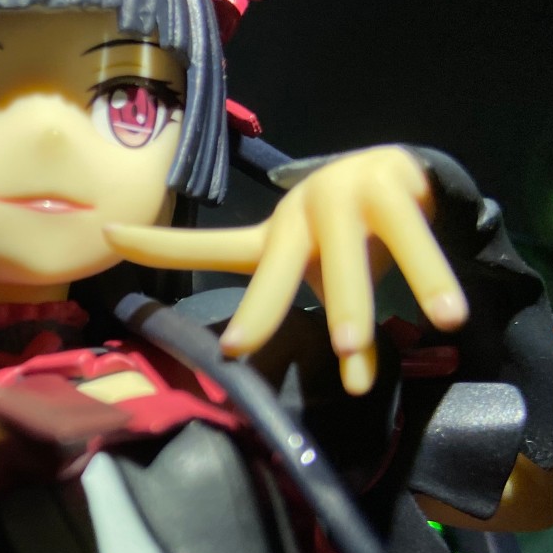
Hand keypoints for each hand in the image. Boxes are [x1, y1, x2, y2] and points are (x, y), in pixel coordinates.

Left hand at [104, 146, 467, 393]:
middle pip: (274, 269)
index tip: (107, 235)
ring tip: (352, 352)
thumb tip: (323, 381)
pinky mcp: (394, 187)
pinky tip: (445, 314)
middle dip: (260, 309)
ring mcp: (345, 194)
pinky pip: (412, 243)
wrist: (412, 171)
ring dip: (350, 307)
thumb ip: (311, 318)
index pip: (209, 243)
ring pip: (348, 263)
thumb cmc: (349, 231)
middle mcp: (300, 212)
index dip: (159, 242)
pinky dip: (428, 281)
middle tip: (240, 346)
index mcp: (274, 234)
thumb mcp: (318, 270)